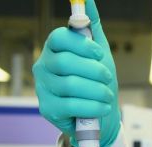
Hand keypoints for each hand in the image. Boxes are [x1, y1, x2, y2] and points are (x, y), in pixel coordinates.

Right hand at [32, 0, 119, 146]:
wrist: (98, 115)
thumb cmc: (96, 81)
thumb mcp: (98, 52)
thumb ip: (91, 26)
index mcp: (54, 49)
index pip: (58, 38)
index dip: (81, 44)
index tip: (99, 53)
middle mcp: (43, 67)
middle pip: (65, 63)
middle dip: (93, 71)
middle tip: (108, 77)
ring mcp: (42, 89)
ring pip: (71, 85)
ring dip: (97, 90)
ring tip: (108, 94)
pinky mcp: (48, 109)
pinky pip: (71, 105)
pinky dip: (93, 106)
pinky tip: (103, 107)